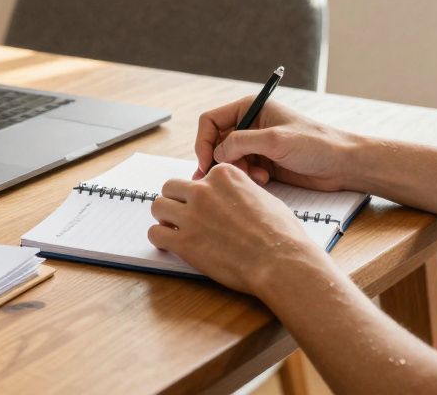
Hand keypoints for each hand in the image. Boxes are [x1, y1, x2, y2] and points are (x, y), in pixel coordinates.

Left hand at [148, 164, 325, 295]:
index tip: (207, 206)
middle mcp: (204, 190)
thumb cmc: (281, 233)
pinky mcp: (184, 241)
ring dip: (165, 217)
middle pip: (172, 187)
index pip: (199, 176)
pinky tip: (171, 244)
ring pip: (158, 206)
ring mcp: (192, 214)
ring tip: (176, 229)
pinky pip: (155, 233)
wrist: (281, 262)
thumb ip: (240, 191)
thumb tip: (234, 197)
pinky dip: (161, 239)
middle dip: (177, 201)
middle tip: (186, 216)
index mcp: (224, 175)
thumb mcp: (264, 197)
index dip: (202, 193)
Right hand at [193, 99, 361, 191]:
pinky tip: (264, 180)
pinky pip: (242, 171)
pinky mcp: (264, 163)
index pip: (210, 121)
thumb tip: (216, 154)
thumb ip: (241, 142)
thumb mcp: (275, 139)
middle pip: (216, 142)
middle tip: (224, 177)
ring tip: (256, 178)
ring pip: (228, 159)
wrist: (343, 164)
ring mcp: (257, 145)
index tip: (207, 163)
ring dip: (236, 171)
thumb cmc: (316, 144)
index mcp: (251, 108)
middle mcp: (250, 125)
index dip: (204, 142)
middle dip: (218, 160)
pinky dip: (247, 178)